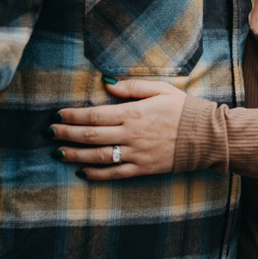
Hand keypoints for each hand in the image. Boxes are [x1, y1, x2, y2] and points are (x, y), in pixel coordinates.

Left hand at [53, 80, 185, 179]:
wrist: (208, 136)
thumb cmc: (185, 109)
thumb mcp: (161, 90)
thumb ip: (133, 87)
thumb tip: (107, 84)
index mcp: (134, 113)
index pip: (95, 115)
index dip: (73, 116)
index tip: (57, 115)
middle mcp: (131, 134)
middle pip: (91, 136)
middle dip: (67, 134)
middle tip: (49, 133)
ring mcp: (137, 154)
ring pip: (98, 156)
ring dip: (75, 154)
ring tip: (57, 152)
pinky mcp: (143, 169)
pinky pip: (115, 174)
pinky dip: (96, 174)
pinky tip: (82, 171)